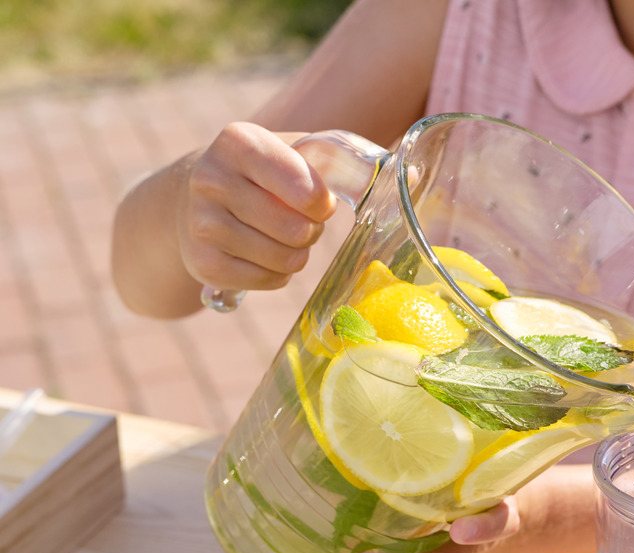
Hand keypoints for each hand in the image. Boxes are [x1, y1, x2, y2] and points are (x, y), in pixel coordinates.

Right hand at [178, 121, 335, 293]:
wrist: (194, 200)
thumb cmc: (263, 175)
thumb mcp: (291, 150)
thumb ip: (336, 159)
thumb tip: (390, 174)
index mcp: (239, 142)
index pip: (305, 190)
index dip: (324, 205)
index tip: (320, 202)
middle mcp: (211, 179)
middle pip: (297, 230)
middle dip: (312, 230)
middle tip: (300, 220)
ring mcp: (201, 223)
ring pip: (286, 259)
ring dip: (297, 253)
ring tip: (282, 236)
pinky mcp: (203, 263)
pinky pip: (270, 280)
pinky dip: (279, 273)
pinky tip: (263, 254)